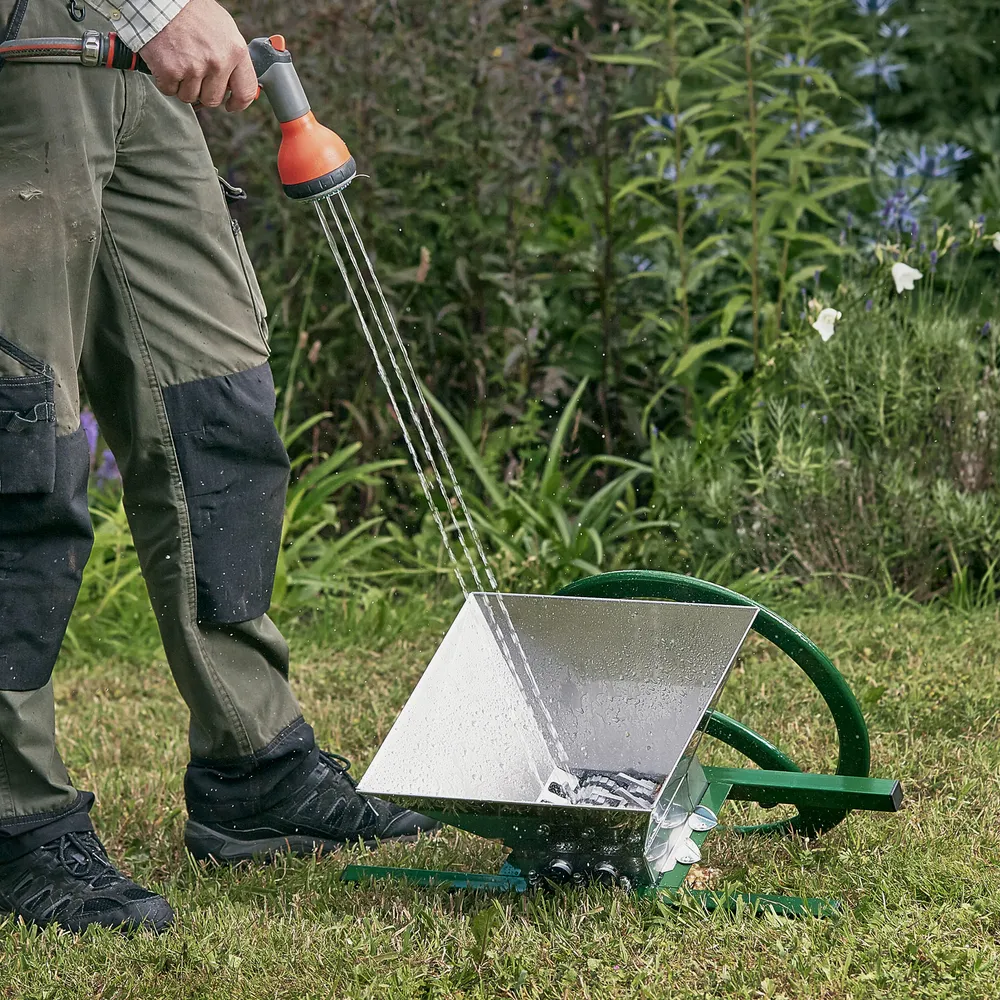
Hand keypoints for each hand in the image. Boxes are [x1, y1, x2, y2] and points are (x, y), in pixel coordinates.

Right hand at [139, 0, 257, 111]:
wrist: (162, 0)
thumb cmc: (193, 12)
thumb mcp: (225, 29)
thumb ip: (233, 58)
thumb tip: (236, 83)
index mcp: (235, 52)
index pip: (245, 92)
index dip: (238, 103)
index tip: (231, 105)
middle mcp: (217, 62)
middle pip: (213, 99)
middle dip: (203, 91)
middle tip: (195, 73)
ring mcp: (193, 68)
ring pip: (190, 97)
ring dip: (183, 85)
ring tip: (180, 62)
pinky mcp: (170, 71)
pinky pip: (169, 90)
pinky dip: (166, 80)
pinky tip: (167, 62)